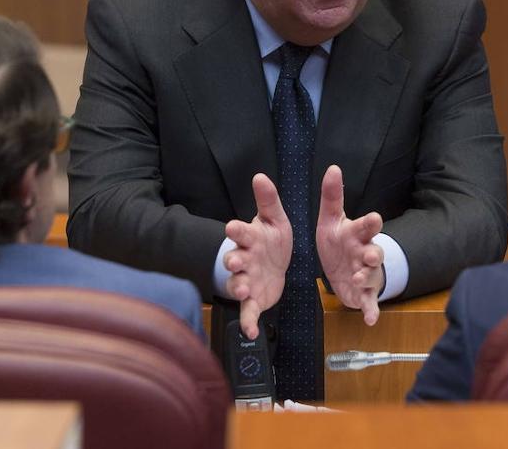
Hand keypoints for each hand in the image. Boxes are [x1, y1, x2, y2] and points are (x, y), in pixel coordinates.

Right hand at [224, 173, 292, 338]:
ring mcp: (246, 280)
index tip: (232, 227)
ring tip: (245, 290)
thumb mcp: (275, 219)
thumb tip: (261, 176)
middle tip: (234, 262)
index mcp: (250, 238)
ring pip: (237, 285)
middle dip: (233, 261)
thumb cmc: (271, 239)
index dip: (236, 230)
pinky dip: (248, 322)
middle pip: (234, 260)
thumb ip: (268, 200)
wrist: (274, 264)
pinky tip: (251, 332)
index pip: (240, 232)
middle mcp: (244, 259)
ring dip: (239, 287)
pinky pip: (248, 312)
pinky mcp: (253, 299)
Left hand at [315, 164, 384, 324]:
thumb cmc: (339, 240)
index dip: (370, 223)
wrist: (343, 265)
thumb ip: (332, 196)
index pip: (366, 226)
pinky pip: (369, 302)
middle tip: (370, 255)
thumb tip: (333, 168)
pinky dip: (371, 310)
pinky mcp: (364, 293)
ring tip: (359, 280)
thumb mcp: (331, 219)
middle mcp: (366, 252)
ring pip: (372, 276)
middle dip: (374, 253)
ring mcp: (367, 274)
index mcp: (357, 234)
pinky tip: (370, 319)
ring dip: (367, 279)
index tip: (374, 218)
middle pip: (375, 251)